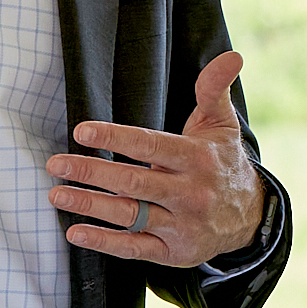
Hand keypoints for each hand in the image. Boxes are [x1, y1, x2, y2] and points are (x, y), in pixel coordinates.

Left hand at [49, 49, 268, 267]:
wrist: (250, 218)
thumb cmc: (223, 163)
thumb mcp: (222, 125)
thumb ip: (214, 90)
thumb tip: (231, 56)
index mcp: (197, 159)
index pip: (151, 146)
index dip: (116, 138)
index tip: (82, 131)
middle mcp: (189, 193)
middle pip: (133, 182)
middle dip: (91, 172)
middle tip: (56, 163)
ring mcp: (181, 225)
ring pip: (129, 215)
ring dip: (90, 205)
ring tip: (57, 194)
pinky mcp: (173, 251)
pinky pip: (135, 248)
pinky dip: (104, 242)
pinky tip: (76, 233)